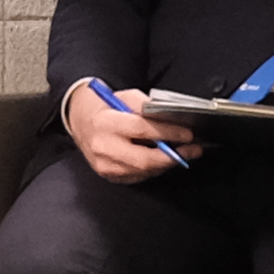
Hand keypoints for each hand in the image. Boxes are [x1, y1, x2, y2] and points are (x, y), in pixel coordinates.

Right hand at [58, 81, 178, 184]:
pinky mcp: (108, 176)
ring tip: (184, 153)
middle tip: (192, 149)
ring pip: (143, 171)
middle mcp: (102, 147)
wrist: (81, 121)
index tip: (187, 133)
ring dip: (167, 163)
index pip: (141, 129)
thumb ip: (146, 107)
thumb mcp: (124, 97)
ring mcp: (104, 165)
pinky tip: (165, 160)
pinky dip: (155, 168)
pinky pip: (138, 176)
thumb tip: (171, 120)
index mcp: (105, 123)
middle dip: (172, 156)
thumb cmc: (105, 107)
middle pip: (144, 159)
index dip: (168, 133)